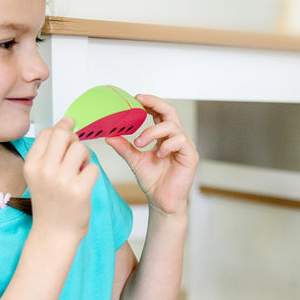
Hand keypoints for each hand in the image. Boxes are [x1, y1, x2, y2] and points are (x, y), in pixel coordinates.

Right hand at [23, 117, 99, 240]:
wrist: (54, 233)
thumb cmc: (49, 204)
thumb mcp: (38, 176)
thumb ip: (48, 151)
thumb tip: (67, 122)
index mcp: (31, 164)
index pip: (48, 132)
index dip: (61, 133)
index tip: (66, 144)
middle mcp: (44, 171)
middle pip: (64, 135)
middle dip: (74, 140)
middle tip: (75, 155)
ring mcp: (62, 181)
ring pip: (81, 149)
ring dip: (85, 158)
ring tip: (80, 172)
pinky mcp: (80, 190)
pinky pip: (93, 168)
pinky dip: (92, 174)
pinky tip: (84, 185)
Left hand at [105, 95, 197, 215]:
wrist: (162, 201)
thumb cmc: (153, 181)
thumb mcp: (135, 160)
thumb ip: (124, 147)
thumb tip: (109, 135)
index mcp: (164, 136)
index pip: (160, 112)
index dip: (150, 102)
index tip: (135, 98)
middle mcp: (176, 138)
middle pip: (170, 111)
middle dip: (155, 103)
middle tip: (139, 102)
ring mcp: (184, 146)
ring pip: (172, 127)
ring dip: (153, 131)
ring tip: (140, 142)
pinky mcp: (190, 156)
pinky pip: (180, 142)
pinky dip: (167, 145)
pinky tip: (158, 154)